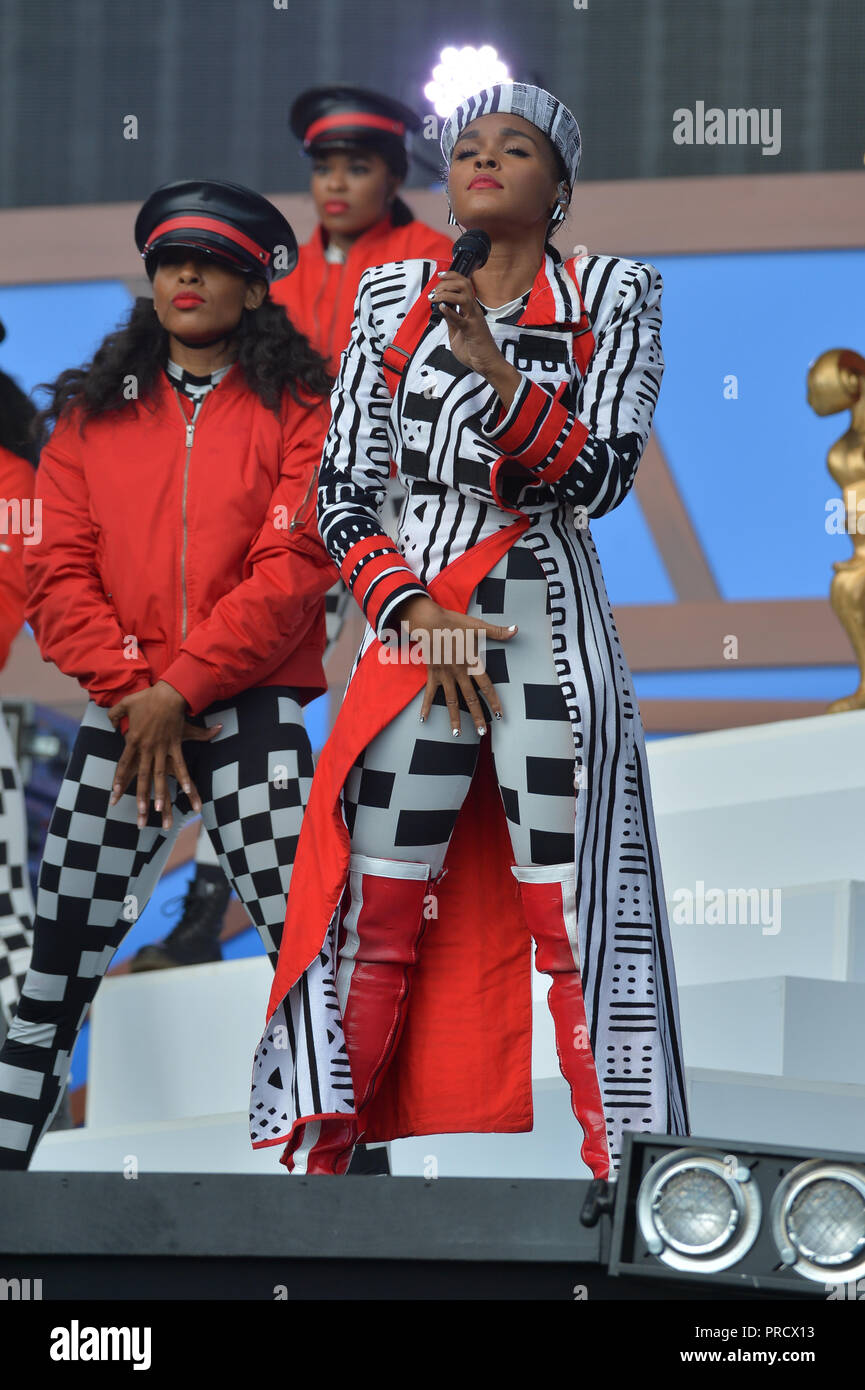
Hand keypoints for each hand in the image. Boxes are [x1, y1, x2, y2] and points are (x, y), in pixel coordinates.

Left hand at [107, 681, 222, 828]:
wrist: (168, 693)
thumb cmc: (147, 697)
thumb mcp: (125, 704)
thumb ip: (115, 715)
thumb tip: (110, 723)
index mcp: (133, 739)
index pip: (123, 763)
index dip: (119, 779)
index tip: (114, 794)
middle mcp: (147, 747)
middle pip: (142, 775)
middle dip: (141, 796)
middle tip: (139, 813)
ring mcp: (162, 747)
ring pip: (160, 775)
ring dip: (160, 793)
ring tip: (159, 810)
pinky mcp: (176, 744)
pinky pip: (181, 764)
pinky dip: (185, 777)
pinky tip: (188, 791)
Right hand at [389, 593, 517, 735]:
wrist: (429, 621)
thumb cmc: (454, 623)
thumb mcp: (477, 626)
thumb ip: (497, 631)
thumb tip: (516, 629)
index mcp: (471, 663)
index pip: (486, 686)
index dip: (493, 701)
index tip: (499, 715)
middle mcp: (459, 672)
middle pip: (470, 699)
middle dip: (477, 716)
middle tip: (482, 732)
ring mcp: (445, 675)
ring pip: (451, 701)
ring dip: (454, 718)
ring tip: (457, 735)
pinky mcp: (433, 674)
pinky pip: (429, 693)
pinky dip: (426, 706)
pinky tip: (423, 719)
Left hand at [429, 271, 521, 406]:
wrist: (488, 364)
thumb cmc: (476, 350)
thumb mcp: (457, 332)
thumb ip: (451, 320)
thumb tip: (442, 309)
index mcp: (471, 310)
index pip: (463, 285)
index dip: (452, 277)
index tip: (440, 276)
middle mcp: (474, 311)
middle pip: (464, 285)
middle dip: (447, 282)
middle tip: (435, 290)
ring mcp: (474, 319)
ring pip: (463, 296)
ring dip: (446, 294)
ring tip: (435, 298)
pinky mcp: (472, 330)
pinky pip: (460, 318)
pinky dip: (450, 312)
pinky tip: (441, 308)